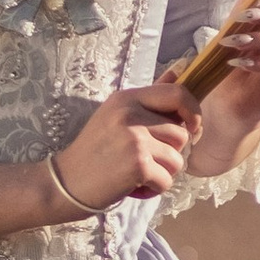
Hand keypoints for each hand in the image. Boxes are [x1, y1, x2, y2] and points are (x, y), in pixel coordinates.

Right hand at [50, 79, 195, 210]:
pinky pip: (167, 179)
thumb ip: (149, 98)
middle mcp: (130, 114)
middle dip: (171, 151)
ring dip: (164, 171)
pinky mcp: (138, 164)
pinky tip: (135, 184)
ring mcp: (134, 138)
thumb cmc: (94, 151)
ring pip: (177, 158)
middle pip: (181, 132)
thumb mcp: (116, 115)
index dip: (193, 111)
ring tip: (140, 172)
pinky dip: (155, 188)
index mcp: (127, 98)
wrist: (66, 182)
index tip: (192, 127)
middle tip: (148, 158)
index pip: (177, 94)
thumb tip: (177, 72)